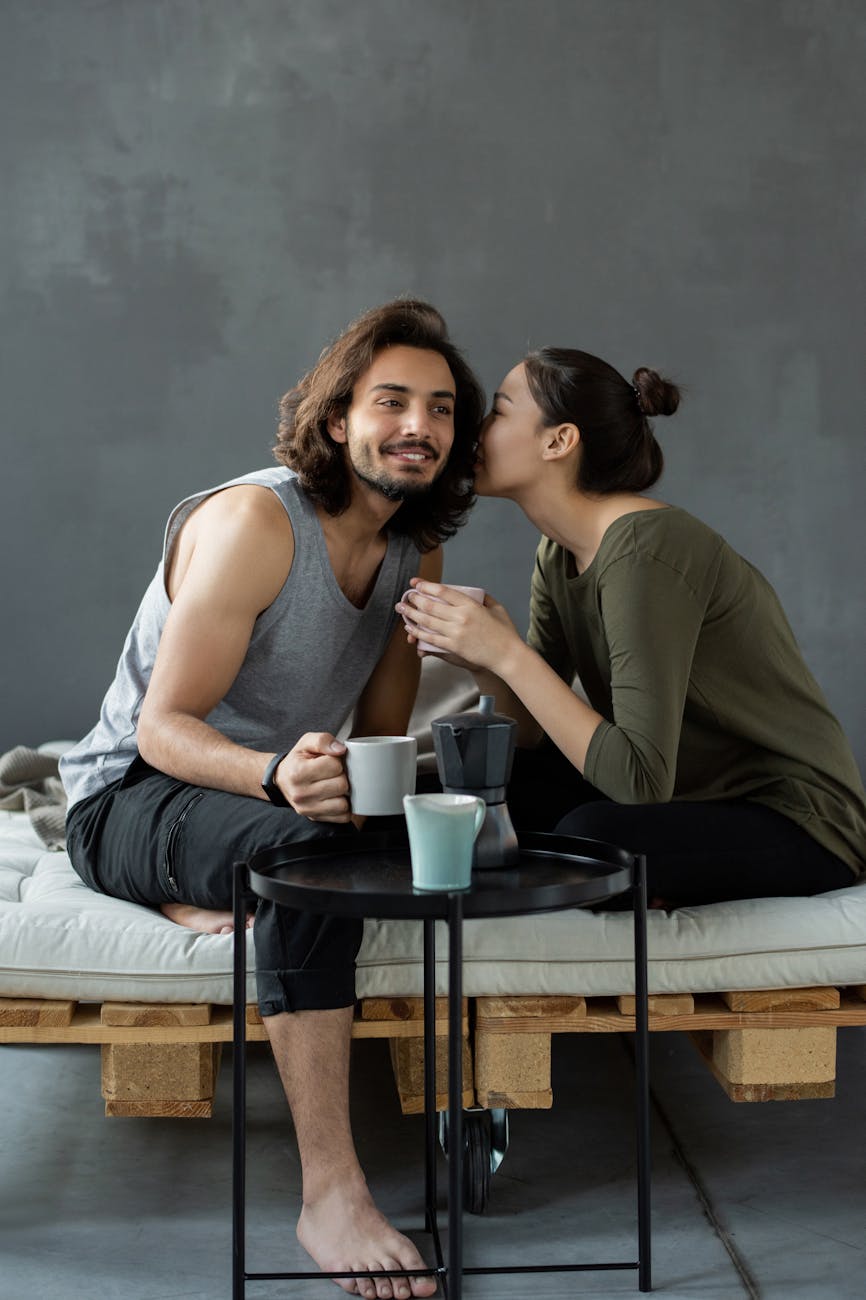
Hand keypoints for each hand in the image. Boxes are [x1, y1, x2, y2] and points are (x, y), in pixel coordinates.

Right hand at [275, 733, 350, 821]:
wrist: (282, 780)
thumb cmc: (298, 760)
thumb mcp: (306, 742)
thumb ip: (323, 740)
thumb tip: (341, 750)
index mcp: (298, 772)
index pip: (334, 765)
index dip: (336, 761)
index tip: (328, 761)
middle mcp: (301, 794)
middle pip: (341, 784)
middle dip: (341, 776)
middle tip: (332, 774)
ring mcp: (307, 809)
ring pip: (343, 803)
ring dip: (343, 793)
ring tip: (333, 785)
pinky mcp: (314, 818)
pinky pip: (342, 816)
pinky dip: (343, 807)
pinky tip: (335, 797)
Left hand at [396, 580, 520, 673]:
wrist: (507, 655)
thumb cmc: (504, 632)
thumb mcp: (497, 608)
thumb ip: (483, 598)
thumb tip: (473, 592)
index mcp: (471, 605)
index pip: (443, 592)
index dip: (426, 586)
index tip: (416, 583)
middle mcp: (461, 617)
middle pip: (430, 605)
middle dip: (415, 599)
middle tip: (406, 596)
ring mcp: (455, 633)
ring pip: (427, 621)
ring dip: (411, 614)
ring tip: (401, 608)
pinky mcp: (453, 647)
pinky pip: (430, 638)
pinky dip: (418, 633)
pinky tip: (410, 629)